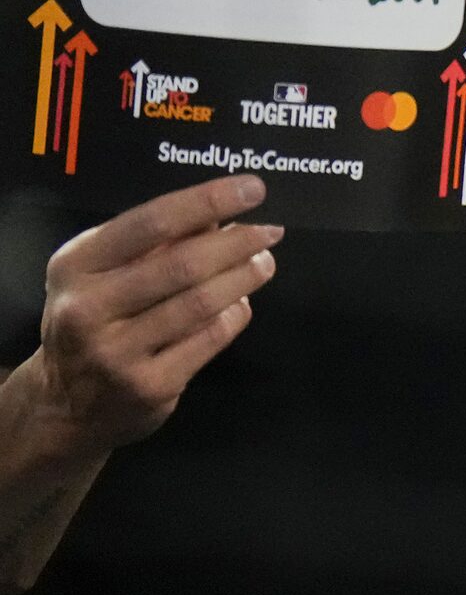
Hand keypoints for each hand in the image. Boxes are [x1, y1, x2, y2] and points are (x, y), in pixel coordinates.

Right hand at [18, 176, 281, 455]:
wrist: (65, 407)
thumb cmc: (94, 322)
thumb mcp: (101, 275)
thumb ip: (153, 244)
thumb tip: (217, 214)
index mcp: (75, 266)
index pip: (151, 222)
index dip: (207, 201)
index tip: (253, 188)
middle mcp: (88, 309)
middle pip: (182, 264)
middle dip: (237, 243)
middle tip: (270, 230)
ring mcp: (117, 352)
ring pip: (200, 303)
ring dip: (243, 277)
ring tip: (264, 263)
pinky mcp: (149, 386)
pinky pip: (209, 339)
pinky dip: (234, 315)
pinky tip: (241, 303)